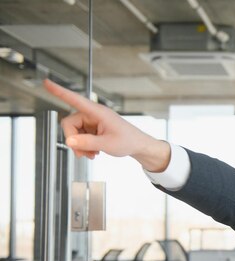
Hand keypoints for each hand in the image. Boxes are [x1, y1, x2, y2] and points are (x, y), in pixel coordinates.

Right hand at [43, 79, 169, 171]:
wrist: (138, 146)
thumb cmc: (128, 141)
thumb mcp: (107, 144)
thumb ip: (87, 143)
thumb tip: (69, 141)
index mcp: (98, 112)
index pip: (75, 99)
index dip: (59, 91)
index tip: (46, 83)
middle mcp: (93, 114)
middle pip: (69, 124)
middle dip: (74, 140)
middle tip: (82, 153)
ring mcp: (92, 122)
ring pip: (74, 133)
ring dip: (80, 145)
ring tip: (92, 154)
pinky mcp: (93, 129)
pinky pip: (80, 136)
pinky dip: (84, 146)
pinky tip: (93, 151)